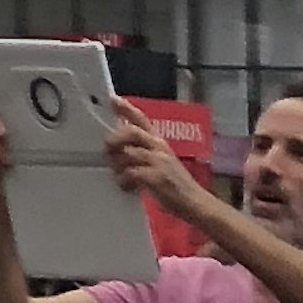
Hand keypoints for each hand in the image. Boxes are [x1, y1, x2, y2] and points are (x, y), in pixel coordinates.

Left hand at [101, 105, 213, 228]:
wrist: (195, 202)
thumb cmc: (175, 183)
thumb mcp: (161, 161)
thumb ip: (143, 150)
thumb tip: (120, 142)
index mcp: (160, 143)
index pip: (143, 120)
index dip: (127, 109)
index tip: (112, 99)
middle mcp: (160, 148)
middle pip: (133, 132)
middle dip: (116, 138)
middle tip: (107, 148)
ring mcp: (159, 162)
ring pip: (129, 153)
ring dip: (118, 165)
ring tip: (119, 175)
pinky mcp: (157, 178)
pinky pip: (132, 173)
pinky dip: (124, 180)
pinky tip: (127, 186)